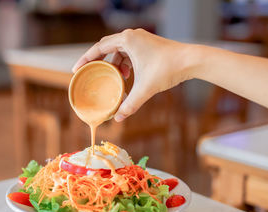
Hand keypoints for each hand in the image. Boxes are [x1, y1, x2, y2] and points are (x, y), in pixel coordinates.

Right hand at [72, 29, 197, 121]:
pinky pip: (129, 52)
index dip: (86, 60)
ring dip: (113, 64)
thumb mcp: (145, 88)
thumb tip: (118, 119)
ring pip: (119, 50)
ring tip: (112, 78)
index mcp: (127, 40)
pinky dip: (124, 63)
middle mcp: (132, 36)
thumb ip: (130, 104)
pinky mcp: (147, 44)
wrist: (191, 60)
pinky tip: (126, 75)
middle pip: (107, 48)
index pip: (99, 48)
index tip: (76, 70)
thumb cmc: (168, 69)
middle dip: (98, 62)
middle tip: (88, 74)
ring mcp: (140, 39)